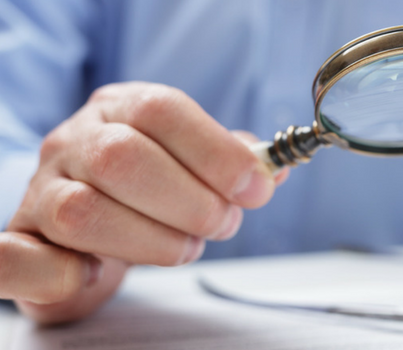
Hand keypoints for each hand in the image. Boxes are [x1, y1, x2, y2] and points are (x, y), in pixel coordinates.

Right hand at [1, 82, 281, 323]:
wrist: (84, 234)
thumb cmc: (148, 195)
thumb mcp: (192, 166)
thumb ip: (231, 165)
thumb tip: (273, 170)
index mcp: (119, 110)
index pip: (160, 109)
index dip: (215, 152)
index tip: (255, 190)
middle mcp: (71, 143)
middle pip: (122, 157)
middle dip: (190, 201)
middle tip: (223, 224)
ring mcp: (37, 193)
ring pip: (82, 212)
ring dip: (151, 240)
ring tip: (185, 249)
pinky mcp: (16, 244)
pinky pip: (15, 258)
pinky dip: (61, 273)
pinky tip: (96, 273)